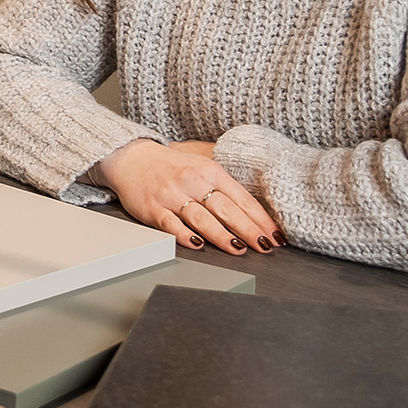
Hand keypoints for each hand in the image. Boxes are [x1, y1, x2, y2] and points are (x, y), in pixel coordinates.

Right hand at [96, 138, 279, 253]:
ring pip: (201, 218)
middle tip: (265, 246)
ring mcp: (172, 196)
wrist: (132, 158)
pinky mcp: (153, 208)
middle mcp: (192, 181)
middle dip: (248, 229)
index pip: (241, 197)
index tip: (275, 234)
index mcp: (210, 171)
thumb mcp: (202, 166)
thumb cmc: (172, 166)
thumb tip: (255, 214)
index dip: (260, 218)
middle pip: (226, 209)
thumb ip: (225, 187)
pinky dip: (185, 235)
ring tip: (239, 249)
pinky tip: (198, 245)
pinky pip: (171, 224)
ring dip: (222, 235)